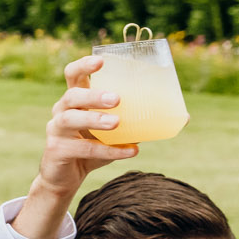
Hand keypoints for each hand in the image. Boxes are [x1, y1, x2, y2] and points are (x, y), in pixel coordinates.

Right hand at [35, 54, 138, 198]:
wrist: (66, 178)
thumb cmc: (92, 147)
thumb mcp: (115, 132)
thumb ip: (140, 122)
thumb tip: (183, 117)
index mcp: (75, 99)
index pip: (73, 74)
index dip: (84, 65)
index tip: (102, 61)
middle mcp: (61, 110)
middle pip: (72, 95)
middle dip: (94, 95)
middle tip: (117, 98)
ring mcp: (56, 130)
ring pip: (71, 119)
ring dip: (95, 120)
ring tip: (117, 123)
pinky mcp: (57, 151)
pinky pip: (83, 149)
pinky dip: (108, 150)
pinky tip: (130, 152)